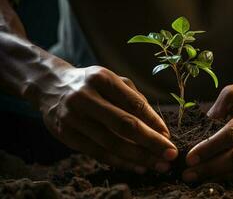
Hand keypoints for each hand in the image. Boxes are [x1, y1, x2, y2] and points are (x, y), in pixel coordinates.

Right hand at [38, 66, 176, 173]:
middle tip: (170, 155)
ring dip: (138, 157)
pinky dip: (120, 162)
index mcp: (102, 79)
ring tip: (158, 165)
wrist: (51, 86)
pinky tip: (137, 166)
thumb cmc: (91, 84)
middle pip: (124, 125)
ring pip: (111, 143)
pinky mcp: (66, 134)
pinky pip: (97, 152)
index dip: (154, 122)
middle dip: (151, 143)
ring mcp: (73, 117)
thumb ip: (134, 99)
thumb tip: (158, 127)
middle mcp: (86, 97)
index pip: (134, 103)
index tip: (168, 137)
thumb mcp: (112, 81)